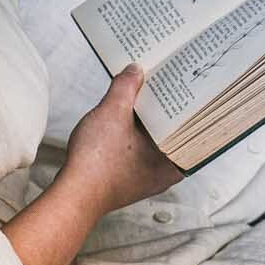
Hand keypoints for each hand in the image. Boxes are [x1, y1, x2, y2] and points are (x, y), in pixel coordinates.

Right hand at [61, 65, 178, 218]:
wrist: (72, 193)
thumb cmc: (97, 163)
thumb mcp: (113, 112)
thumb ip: (126, 87)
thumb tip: (134, 71)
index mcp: (172, 162)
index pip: (191, 128)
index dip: (189, 105)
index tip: (188, 87)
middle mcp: (163, 174)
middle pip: (172, 133)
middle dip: (167, 109)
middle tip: (169, 84)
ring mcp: (144, 178)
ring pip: (154, 142)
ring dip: (148, 121)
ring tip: (147, 94)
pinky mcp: (127, 178)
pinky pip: (138, 151)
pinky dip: (134, 134)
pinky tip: (126, 117)